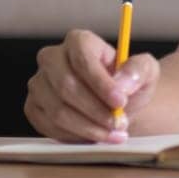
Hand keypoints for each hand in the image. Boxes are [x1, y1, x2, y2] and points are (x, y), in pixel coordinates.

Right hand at [25, 28, 159, 143]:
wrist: (116, 105)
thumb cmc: (128, 83)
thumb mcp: (145, 71)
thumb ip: (138, 70)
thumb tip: (123, 83)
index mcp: (79, 41)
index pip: (83, 60)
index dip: (101, 83)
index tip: (120, 102)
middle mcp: (52, 58)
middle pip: (66, 85)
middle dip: (95, 110)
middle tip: (118, 123)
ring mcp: (39, 84)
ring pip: (58, 110)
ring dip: (88, 127)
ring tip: (112, 133)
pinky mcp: (33, 107)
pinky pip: (49, 126)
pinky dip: (75, 136)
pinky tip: (95, 136)